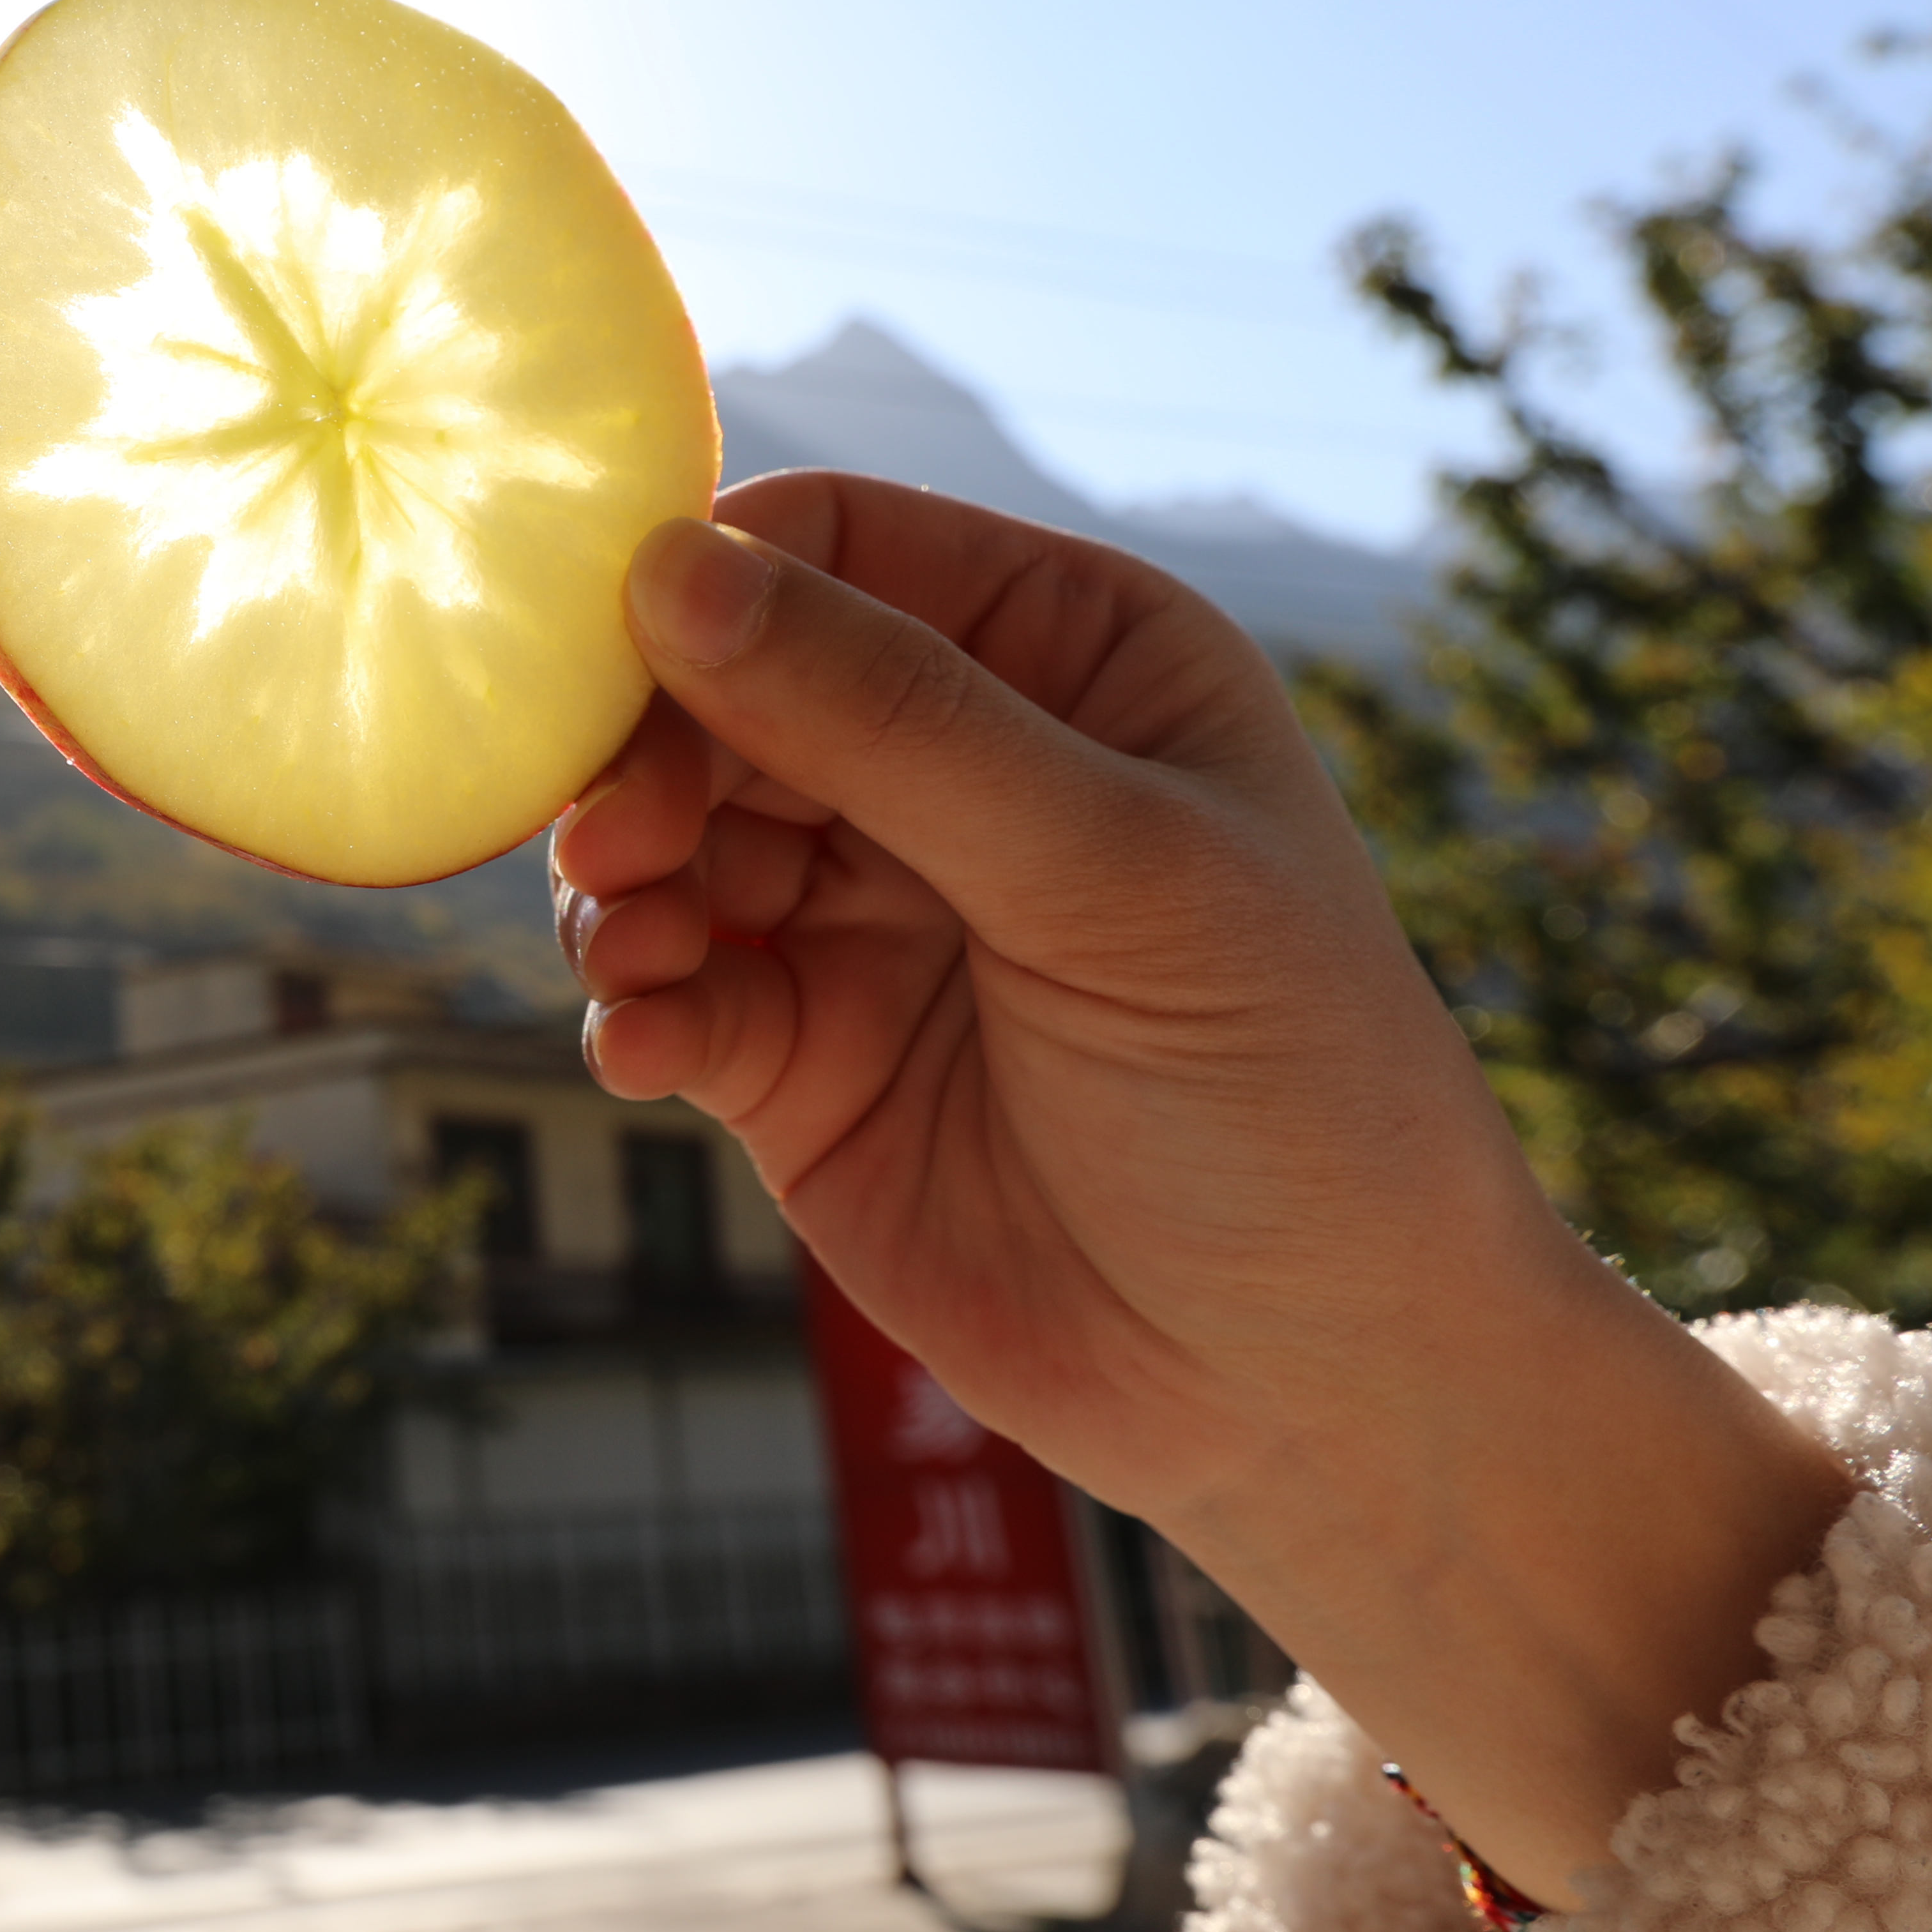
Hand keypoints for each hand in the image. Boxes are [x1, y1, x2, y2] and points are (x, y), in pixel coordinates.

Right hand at [555, 472, 1845, 1903]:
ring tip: (631, 954)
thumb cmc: (1288, 1094)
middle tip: (618, 846)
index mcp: (1066, 656)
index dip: (707, 580)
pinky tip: (645, 1052)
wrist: (1317, 1385)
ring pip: (664, 836)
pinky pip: (666, 990)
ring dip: (614, 885)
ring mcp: (867, 915)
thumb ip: (889, 719)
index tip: (615, 663)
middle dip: (642, 755)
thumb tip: (669, 570)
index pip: (833, 546)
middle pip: (714, 686)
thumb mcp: (1109, 871)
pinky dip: (628, 1006)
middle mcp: (955, 764)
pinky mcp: (802, 1062)